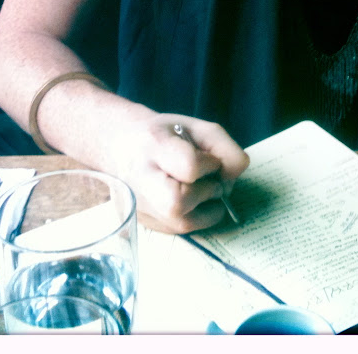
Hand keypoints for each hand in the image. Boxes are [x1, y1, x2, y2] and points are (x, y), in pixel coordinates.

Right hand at [108, 113, 249, 233]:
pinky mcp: (146, 224)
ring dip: (206, 206)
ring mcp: (140, 206)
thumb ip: (224, 147)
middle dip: (205, 191)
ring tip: (202, 188)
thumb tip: (235, 174)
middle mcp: (140, 180)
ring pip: (183, 222)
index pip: (188, 165)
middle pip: (178, 202)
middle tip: (209, 179)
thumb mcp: (196, 127)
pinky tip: (193, 199)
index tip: (209, 159)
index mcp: (152, 145)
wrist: (122, 146)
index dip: (209, 164)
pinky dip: (198, 216)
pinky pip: (183, 230)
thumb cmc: (165, 135)